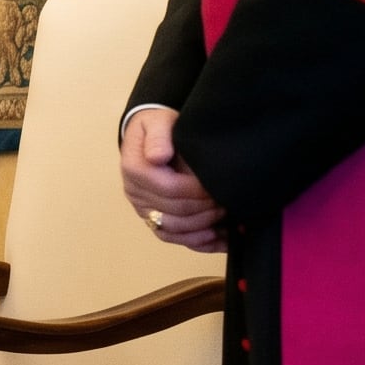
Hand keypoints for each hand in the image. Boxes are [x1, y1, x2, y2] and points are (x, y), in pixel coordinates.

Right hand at [120, 107, 225, 252]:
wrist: (150, 137)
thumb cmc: (159, 128)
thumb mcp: (159, 122)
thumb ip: (159, 137)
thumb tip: (158, 157)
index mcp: (134, 169)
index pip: (169, 188)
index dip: (196, 191)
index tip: (218, 186)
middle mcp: (134, 193)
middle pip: (173, 212)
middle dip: (205, 209)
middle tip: (230, 201)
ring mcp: (143, 209)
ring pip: (173, 229)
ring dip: (203, 227)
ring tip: (227, 216)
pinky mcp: (153, 220)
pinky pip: (173, 238)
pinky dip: (198, 242)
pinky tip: (220, 239)